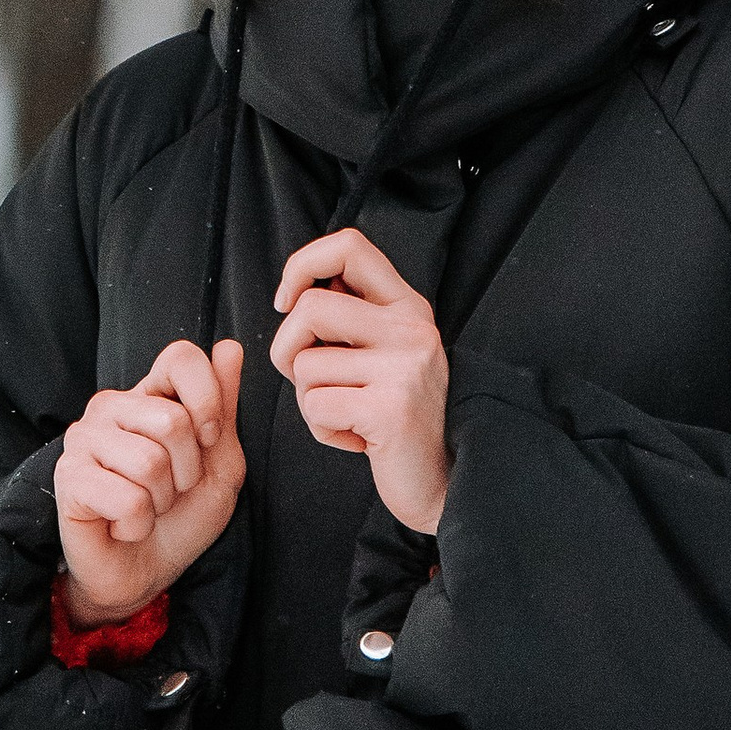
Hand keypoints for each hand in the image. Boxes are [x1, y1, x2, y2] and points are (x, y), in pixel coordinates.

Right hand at [55, 337, 246, 628]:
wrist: (145, 573)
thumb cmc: (182, 517)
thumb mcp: (220, 464)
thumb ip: (223, 408)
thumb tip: (229, 347)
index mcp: (150, 394)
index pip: (180, 357)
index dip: (208, 399)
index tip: (209, 438)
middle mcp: (111, 406)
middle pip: (172, 420)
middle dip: (187, 471)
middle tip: (170, 490)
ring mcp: (84, 438)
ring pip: (150, 462)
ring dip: (162, 501)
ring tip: (146, 507)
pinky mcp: (68, 477)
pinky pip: (127, 498)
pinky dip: (138, 523)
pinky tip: (122, 524)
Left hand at [270, 230, 450, 534]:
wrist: (443, 483)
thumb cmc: (395, 417)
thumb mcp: (386, 353)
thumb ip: (353, 316)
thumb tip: (298, 286)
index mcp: (408, 307)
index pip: (349, 246)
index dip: (303, 265)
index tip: (286, 302)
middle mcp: (413, 329)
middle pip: (310, 307)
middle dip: (287, 349)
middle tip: (312, 381)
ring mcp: (405, 368)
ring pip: (305, 364)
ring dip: (308, 400)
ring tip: (349, 416)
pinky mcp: (391, 410)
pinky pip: (315, 407)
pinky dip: (322, 430)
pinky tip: (358, 440)